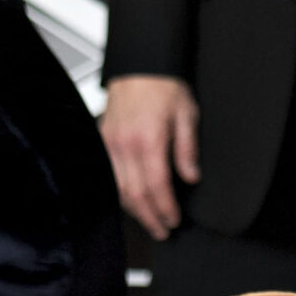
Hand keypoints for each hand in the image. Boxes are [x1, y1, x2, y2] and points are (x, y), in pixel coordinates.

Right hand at [99, 74, 198, 238]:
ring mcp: (112, 143)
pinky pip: (110, 174)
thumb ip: (187, 149)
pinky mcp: (104, 140)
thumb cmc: (164, 85)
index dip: (166, 208)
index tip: (174, 220)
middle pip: (136, 194)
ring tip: (149, 220)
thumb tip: (191, 178)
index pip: (157, 186)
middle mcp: (126, 145)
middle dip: (150, 217)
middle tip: (162, 231)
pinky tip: (131, 200)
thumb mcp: (187, 114)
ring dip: (134, 210)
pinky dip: (120, 192)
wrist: (140, 64)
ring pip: (119, 188)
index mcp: (149, 139)